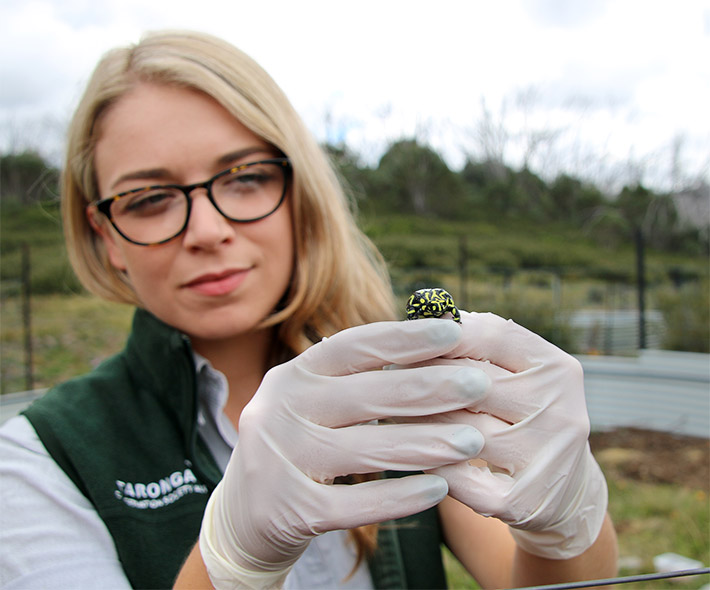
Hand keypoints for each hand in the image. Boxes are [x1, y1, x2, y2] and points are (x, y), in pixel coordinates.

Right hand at [199, 319, 489, 588]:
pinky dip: (400, 497)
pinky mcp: (290, 509)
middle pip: (367, 395)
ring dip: (427, 443)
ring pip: (368, 449)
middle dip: (431, 388)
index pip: (353, 347)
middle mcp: (282, 410)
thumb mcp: (315, 401)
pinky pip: (356, 503)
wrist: (244, 515)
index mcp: (293, 375)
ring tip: (474, 439)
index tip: (453, 331)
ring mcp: (282, 460)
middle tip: (480, 384)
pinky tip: (439, 488)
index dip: (404, 337)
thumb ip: (359, 378)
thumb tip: (430, 344)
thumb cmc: (299, 444)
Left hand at [398, 311, 607, 558]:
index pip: (494, 335)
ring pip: (459, 431)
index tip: (404, 335)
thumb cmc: (519, 416)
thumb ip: (476, 344)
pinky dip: (430, 466)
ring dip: (414, 423)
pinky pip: (460, 479)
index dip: (443, 332)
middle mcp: (561, 410)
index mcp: (557, 368)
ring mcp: (547, 459)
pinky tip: (407, 456)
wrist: (563, 492)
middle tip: (382, 378)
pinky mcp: (527, 501)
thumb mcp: (514, 376)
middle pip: (472, 382)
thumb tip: (422, 309)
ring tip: (384, 412)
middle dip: (421, 378)